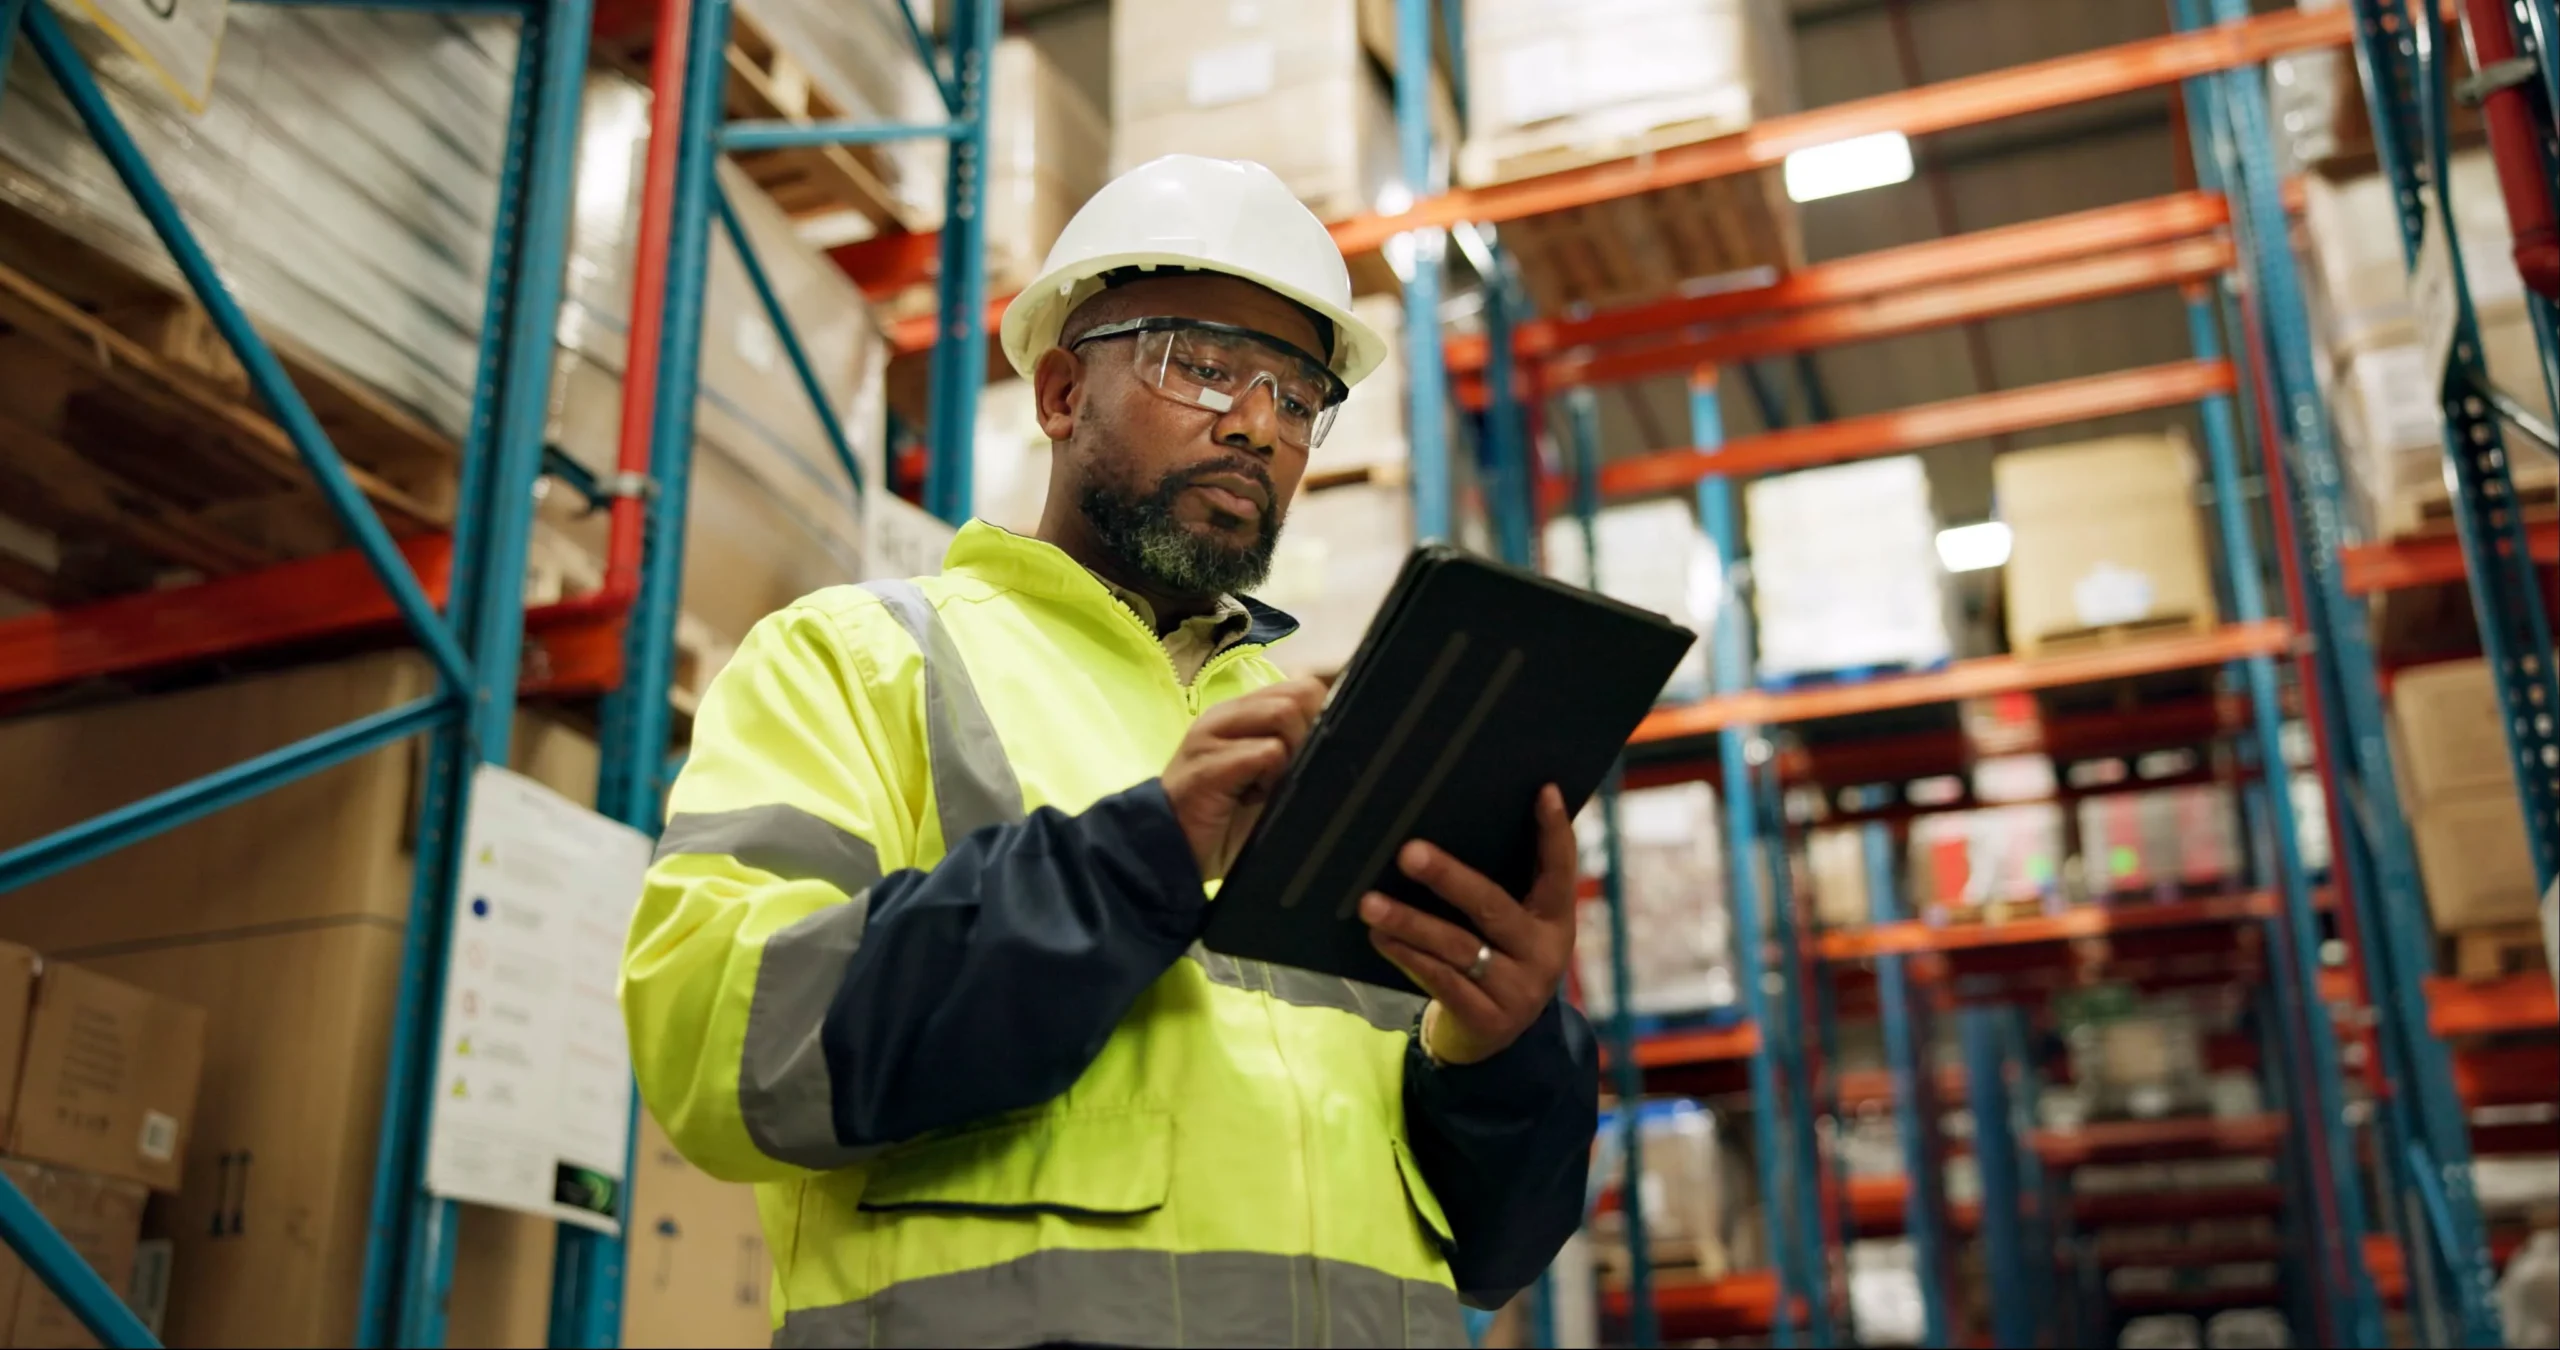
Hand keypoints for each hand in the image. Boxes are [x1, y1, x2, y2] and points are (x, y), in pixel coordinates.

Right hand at [1162, 677, 1327, 880]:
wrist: (1168, 850)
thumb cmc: (1224, 817)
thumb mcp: (1268, 779)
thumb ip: (1295, 753)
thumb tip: (1346, 742)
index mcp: (1244, 712)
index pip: (1304, 686)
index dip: (1322, 717)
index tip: (1316, 754)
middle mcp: (1229, 714)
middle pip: (1301, 694)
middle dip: (1311, 734)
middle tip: (1293, 773)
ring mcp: (1213, 734)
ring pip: (1284, 714)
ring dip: (1292, 754)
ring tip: (1270, 786)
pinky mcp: (1208, 764)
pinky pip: (1265, 753)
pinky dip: (1273, 779)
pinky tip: (1254, 799)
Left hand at [1359, 785, 1578, 1064]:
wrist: (1494, 1042)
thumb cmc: (1495, 960)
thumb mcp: (1513, 928)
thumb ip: (1500, 888)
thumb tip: (1448, 826)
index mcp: (1556, 920)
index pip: (1559, 870)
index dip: (1554, 831)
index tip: (1544, 791)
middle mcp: (1544, 954)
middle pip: (1492, 907)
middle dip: (1448, 877)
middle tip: (1408, 852)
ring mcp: (1518, 990)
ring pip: (1458, 947)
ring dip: (1410, 922)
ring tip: (1371, 903)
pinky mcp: (1488, 1019)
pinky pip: (1442, 981)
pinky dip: (1408, 956)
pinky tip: (1381, 937)